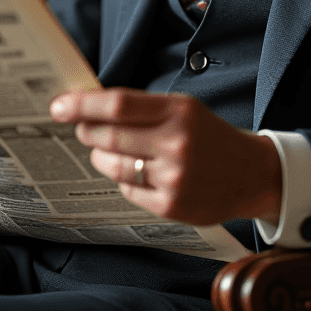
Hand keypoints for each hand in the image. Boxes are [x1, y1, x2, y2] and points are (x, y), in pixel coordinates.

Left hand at [49, 88, 280, 225]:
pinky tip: (139, 172)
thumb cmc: (207, 135)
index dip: (82, 105)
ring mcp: (174, 177)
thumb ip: (141, 107)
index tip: (58, 106)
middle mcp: (177, 143)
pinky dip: (124, 179)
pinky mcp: (171, 205)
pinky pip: (127, 190)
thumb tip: (87, 106)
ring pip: (112, 166)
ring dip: (100, 157)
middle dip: (86, 131)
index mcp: (179, 111)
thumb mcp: (183, 108)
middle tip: (82, 128)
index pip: (118, 104)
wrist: (252, 173)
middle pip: (108, 136)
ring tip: (110, 151)